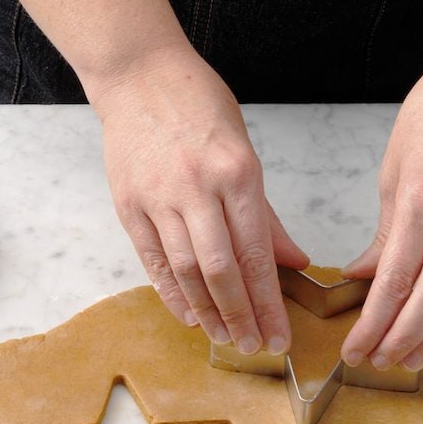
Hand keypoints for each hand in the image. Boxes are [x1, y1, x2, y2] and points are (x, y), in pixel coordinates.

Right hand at [89, 47, 307, 354]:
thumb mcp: (244, 150)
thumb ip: (265, 214)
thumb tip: (292, 263)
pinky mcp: (130, 205)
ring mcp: (159, 199)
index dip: (269, 302)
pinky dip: (171, 293)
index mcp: (237, 173)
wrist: (138, 75)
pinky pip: (152, 261)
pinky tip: (189, 316)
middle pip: (222, 271)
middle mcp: (197, 189)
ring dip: (208, 312)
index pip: (257, 253)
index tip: (280, 334)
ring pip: (186, 271)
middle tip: (255, 347)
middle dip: (241, 316)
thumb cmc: (198, 106)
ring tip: (226, 339)